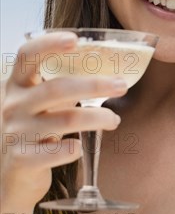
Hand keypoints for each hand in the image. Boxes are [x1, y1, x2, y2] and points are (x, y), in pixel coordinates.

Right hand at [0, 31, 127, 209]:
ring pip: (66, 119)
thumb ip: (66, 85)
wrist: (13, 175)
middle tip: (121, 86)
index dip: (49, 44)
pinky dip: (74, 148)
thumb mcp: (44, 103)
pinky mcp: (23, 159)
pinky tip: (81, 146)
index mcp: (18, 85)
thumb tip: (114, 71)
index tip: (75, 39)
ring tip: (114, 120)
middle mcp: (14, 105)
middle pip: (57, 88)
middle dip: (95, 85)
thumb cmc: (38, 129)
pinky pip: (57, 151)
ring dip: (98, 117)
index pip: (27, 56)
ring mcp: (16, 132)